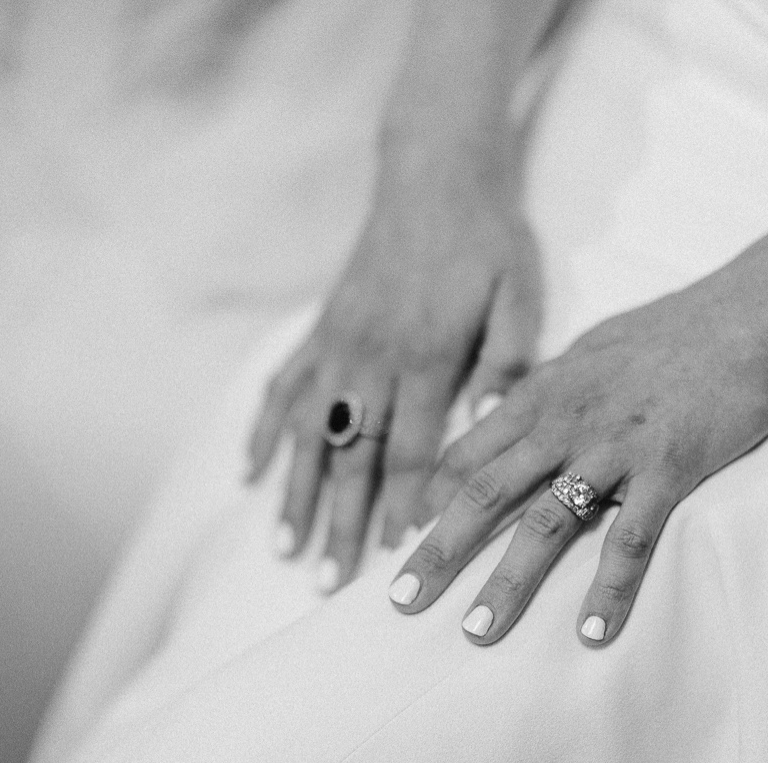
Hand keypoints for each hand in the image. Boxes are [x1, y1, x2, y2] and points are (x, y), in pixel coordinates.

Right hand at [246, 151, 541, 590]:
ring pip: (308, 432)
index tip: (395, 558)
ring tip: (285, 548)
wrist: (434, 175)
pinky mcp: (321, 330)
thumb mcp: (519, 292)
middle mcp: (372, 358)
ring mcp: (339, 345)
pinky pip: (282, 387)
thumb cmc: (488, 239)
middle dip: (343, 522)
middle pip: (354, 455)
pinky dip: (261, 432)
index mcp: (428, 356)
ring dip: (295, 493)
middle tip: (331, 582)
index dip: (403, 506)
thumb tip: (492, 424)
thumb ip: (509, 359)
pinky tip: (247, 473)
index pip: (413, 449)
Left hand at [385, 272, 767, 645]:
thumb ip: (547, 386)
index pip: (467, 454)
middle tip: (399, 601)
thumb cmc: (675, 330)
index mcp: (543, 393)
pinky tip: (591, 633)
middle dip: (438, 551)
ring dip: (507, 582)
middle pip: (484, 494)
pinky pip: (631, 539)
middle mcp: (565, 422)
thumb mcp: (591, 349)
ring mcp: (615, 447)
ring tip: (476, 632)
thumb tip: (506, 408)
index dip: (428, 501)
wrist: (752, 311)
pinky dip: (610, 589)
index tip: (398, 541)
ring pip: (546, 523)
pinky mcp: (669, 467)